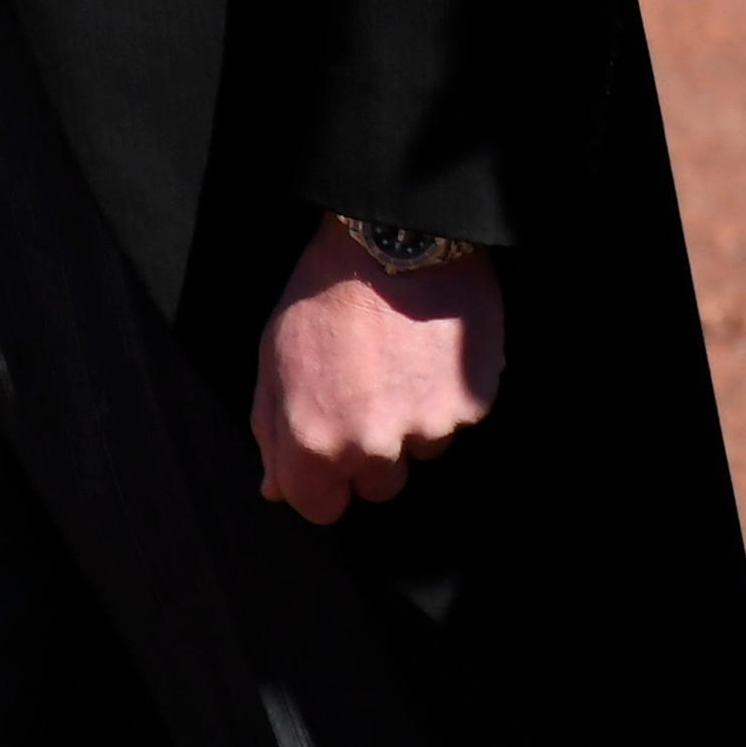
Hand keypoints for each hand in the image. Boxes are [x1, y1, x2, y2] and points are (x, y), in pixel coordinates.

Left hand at [251, 220, 504, 522]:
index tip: (335, 449)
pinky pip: (461, 415)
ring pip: (426, 449)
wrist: (397, 237)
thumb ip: (273, 433)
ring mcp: (427, 426)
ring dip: (418, 417)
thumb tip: (280, 490)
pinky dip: (452, 388)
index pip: (324, 509)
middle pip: (381, 486)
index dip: (328, 480)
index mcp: (314, 443)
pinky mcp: (471, 401)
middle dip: (377, 451)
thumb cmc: (325, 294)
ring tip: (407, 358)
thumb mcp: (274, 358)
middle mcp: (371, 446)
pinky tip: (435, 346)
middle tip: (374, 391)